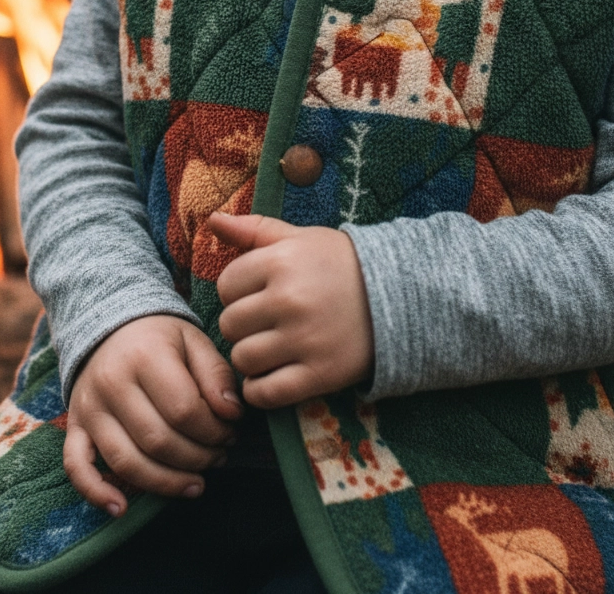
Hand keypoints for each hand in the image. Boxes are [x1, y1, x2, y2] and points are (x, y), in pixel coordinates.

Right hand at [63, 315, 241, 516]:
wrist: (110, 325)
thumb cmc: (160, 338)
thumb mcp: (194, 341)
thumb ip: (216, 374)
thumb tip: (232, 414)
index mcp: (144, 356)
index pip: (184, 410)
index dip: (214, 431)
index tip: (231, 432)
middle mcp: (111, 383)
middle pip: (158, 441)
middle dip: (197, 458)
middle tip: (218, 456)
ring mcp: (89, 407)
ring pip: (126, 462)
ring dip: (166, 482)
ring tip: (196, 484)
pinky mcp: (75, 425)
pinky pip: (76, 465)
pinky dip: (95, 492)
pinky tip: (121, 509)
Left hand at [213, 213, 374, 409]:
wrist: (401, 296)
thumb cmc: (340, 263)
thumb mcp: (298, 238)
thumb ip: (252, 230)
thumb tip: (213, 220)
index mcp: (280, 263)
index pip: (226, 285)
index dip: (237, 290)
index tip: (255, 293)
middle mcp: (289, 301)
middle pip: (230, 324)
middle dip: (241, 324)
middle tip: (263, 322)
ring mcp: (304, 340)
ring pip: (243, 359)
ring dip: (249, 357)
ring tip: (268, 347)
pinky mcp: (320, 374)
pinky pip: (266, 393)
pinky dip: (259, 390)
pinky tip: (269, 376)